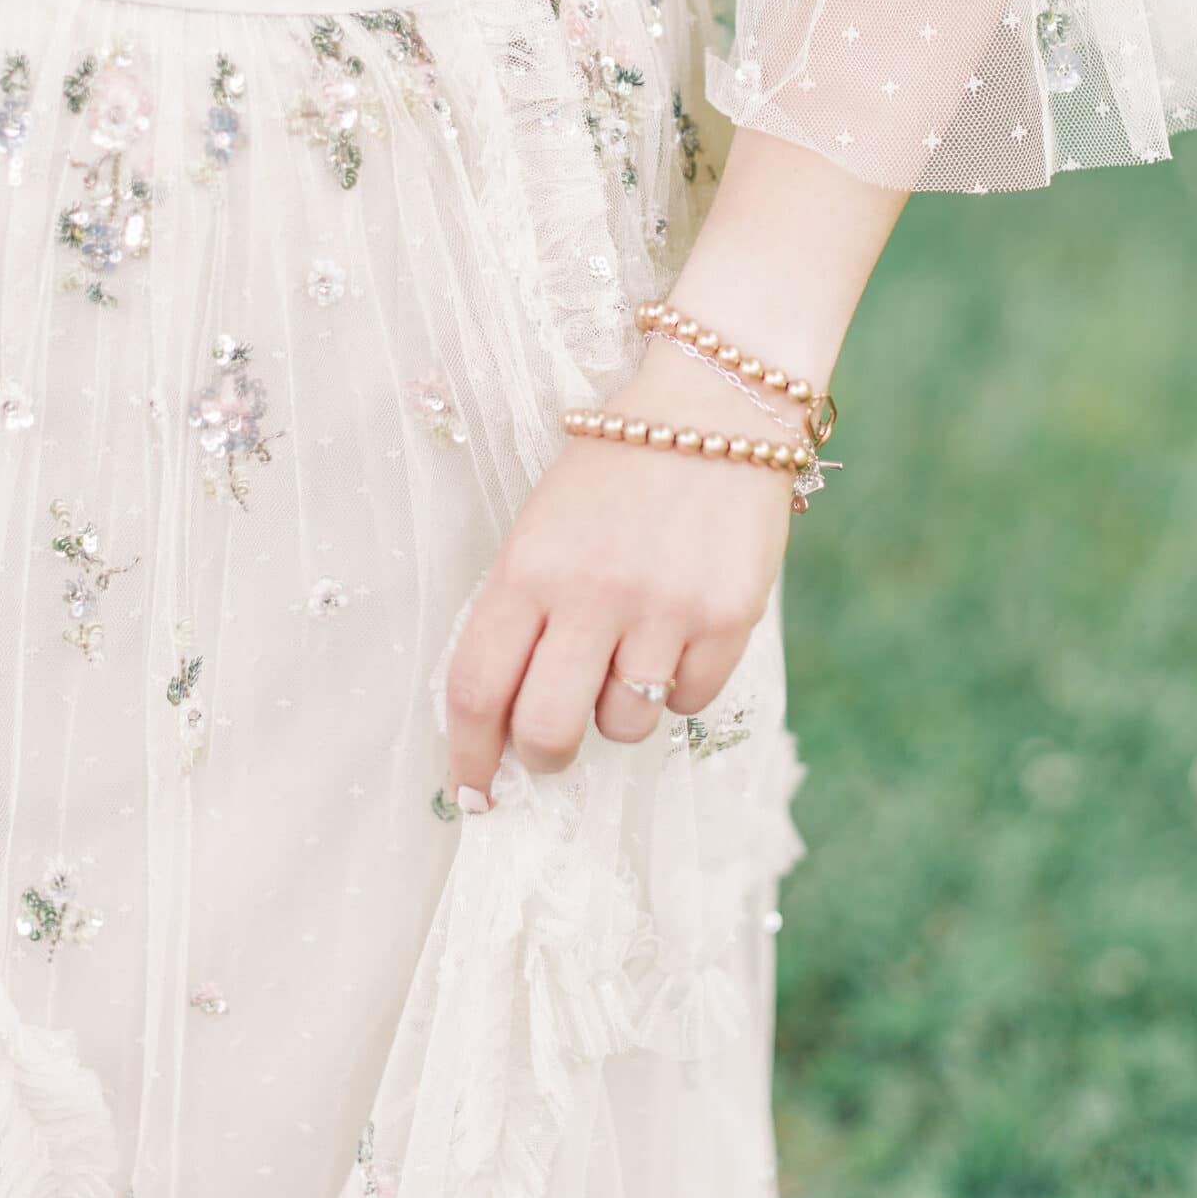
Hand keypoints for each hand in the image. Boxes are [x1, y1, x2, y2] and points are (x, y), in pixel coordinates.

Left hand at [443, 335, 800, 805]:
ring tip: (630, 649)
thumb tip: (504, 723)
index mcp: (528, 567)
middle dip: (543, 756)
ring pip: (625, 724)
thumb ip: (520, 617)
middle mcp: (591, 592)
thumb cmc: (614, 475)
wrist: (714, 407)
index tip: (474, 790)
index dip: (467, 755)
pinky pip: (690, 702)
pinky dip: (679, 686)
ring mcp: (664, 607)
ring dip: (619, 709)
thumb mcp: (542, 528)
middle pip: (546, 731)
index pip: (475, 688)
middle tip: (551, 746)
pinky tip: (678, 631)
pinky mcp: (729, 617)